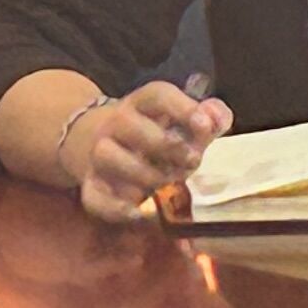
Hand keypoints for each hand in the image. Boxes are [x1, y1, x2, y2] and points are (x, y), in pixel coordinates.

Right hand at [63, 82, 229, 222]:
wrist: (94, 140)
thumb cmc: (153, 133)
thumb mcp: (180, 120)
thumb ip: (207, 118)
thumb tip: (217, 119)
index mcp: (141, 103)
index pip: (157, 94)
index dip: (182, 107)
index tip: (205, 127)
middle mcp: (115, 123)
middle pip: (129, 124)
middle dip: (165, 145)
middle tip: (192, 161)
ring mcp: (98, 153)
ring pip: (108, 156)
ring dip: (143, 174)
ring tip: (167, 183)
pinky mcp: (91, 185)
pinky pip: (94, 197)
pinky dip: (114, 208)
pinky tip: (138, 213)